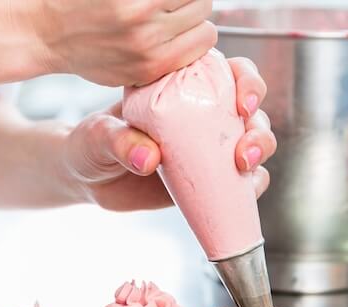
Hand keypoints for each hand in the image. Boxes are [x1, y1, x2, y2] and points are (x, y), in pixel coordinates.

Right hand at [15, 0, 217, 85]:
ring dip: (196, 24)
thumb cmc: (80, 0)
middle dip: (193, 1)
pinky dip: (190, 47)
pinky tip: (173, 39)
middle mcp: (143, 20)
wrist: (50, 33)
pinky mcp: (147, 71)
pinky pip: (192, 57)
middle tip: (176, 3)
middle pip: (203, 4)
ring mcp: (147, 50)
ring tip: (176, 20)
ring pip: (206, 33)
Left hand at [62, 58, 276, 211]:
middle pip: (251, 111)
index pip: (228, 73)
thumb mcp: (99, 135)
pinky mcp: (210, 180)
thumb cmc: (92, 145)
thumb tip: (148, 159)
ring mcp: (209, 148)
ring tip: (243, 170)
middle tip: (243, 153)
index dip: (247, 83)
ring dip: (259, 155)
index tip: (244, 104)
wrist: (88, 180)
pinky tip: (247, 192)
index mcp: (182, 86)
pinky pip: (243, 181)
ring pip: (254, 144)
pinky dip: (252, 186)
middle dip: (258, 128)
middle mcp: (203, 114)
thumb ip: (119, 141)